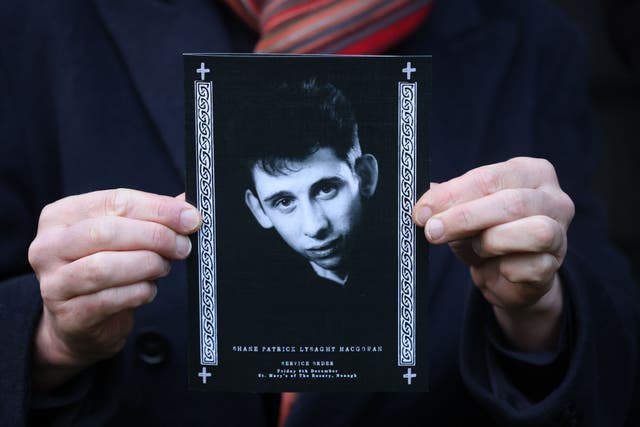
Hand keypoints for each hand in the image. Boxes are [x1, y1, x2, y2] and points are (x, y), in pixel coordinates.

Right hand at [28, 189, 200, 387]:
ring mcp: (54, 282)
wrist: (80, 322)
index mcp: (62, 215)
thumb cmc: (104, 268)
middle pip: (108, 232)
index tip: (191, 218)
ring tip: (163, 267)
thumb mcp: (124, 236)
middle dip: (155, 237)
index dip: (159, 209)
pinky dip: (139, 292)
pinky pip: (111, 299)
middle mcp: (49, 246)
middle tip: (182, 246)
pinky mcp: (69, 315)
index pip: (115, 201)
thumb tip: (189, 207)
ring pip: (105, 267)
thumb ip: (153, 217)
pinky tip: (149, 289)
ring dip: (147, 265)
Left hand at [413, 157, 573, 351]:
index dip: (452, 195)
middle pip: (511, 202)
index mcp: (531, 172)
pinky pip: (530, 267)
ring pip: (533, 231)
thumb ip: (446, 201)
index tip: (422, 211)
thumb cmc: (486, 233)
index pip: (489, 177)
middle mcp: (554, 198)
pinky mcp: (555, 266)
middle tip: (433, 230)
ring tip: (477, 247)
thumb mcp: (463, 211)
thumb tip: (424, 200)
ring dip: (493, 241)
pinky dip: (505, 269)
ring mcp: (561, 233)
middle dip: (465, 217)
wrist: (506, 276)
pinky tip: (497, 267)